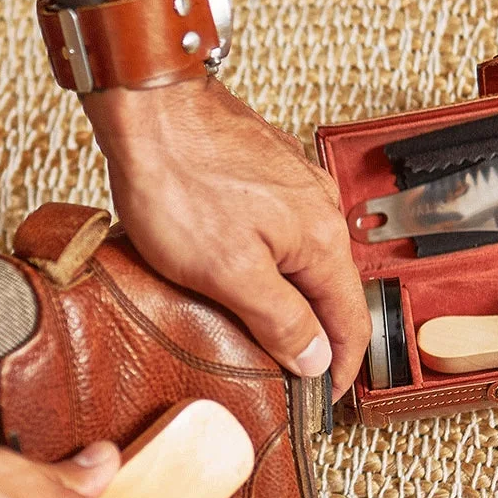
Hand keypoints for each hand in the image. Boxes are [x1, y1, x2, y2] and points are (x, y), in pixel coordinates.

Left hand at [83, 79, 370, 400]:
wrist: (146, 102)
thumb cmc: (179, 178)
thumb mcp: (229, 272)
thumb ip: (281, 321)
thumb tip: (317, 359)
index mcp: (321, 240)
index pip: (352, 321)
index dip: (344, 368)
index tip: (327, 396)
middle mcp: (320, 210)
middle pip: (334, 291)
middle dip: (321, 337)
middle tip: (297, 372)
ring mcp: (296, 187)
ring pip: (309, 262)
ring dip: (298, 301)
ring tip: (273, 331)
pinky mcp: (269, 173)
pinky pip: (287, 234)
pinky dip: (278, 266)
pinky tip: (252, 275)